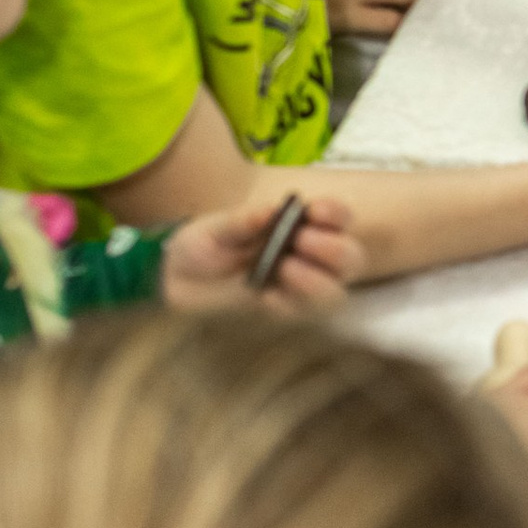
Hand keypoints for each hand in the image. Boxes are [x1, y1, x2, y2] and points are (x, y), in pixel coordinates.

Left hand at [161, 183, 358, 316]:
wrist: (178, 280)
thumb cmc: (204, 245)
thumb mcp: (216, 228)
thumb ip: (244, 221)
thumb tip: (272, 211)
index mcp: (301, 226)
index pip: (338, 218)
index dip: (335, 214)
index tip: (314, 212)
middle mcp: (309, 257)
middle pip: (350, 258)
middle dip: (333, 249)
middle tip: (301, 241)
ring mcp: (300, 289)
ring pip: (334, 293)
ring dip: (317, 282)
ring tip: (284, 269)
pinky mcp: (284, 315)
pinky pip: (301, 316)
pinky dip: (289, 305)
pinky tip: (267, 297)